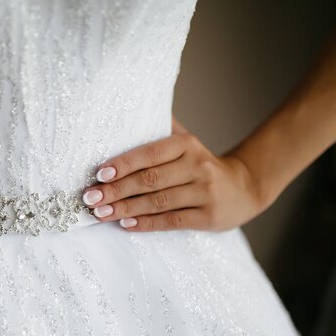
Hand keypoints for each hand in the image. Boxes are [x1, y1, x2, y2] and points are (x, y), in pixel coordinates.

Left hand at [81, 126, 264, 231]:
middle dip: (116, 190)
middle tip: (90, 198)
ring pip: (157, 202)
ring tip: (101, 213)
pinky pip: (172, 221)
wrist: (244, 188)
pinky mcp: (209, 216)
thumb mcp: (187, 142)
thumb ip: (161, 129)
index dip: (123, 164)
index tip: (99, 174)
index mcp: (186, 145)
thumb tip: (128, 111)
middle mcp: (197, 166)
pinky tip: (126, 224)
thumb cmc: (201, 165)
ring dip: (125, 209)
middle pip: (149, 180)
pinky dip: (146, 223)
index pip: (149, 153)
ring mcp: (205, 192)